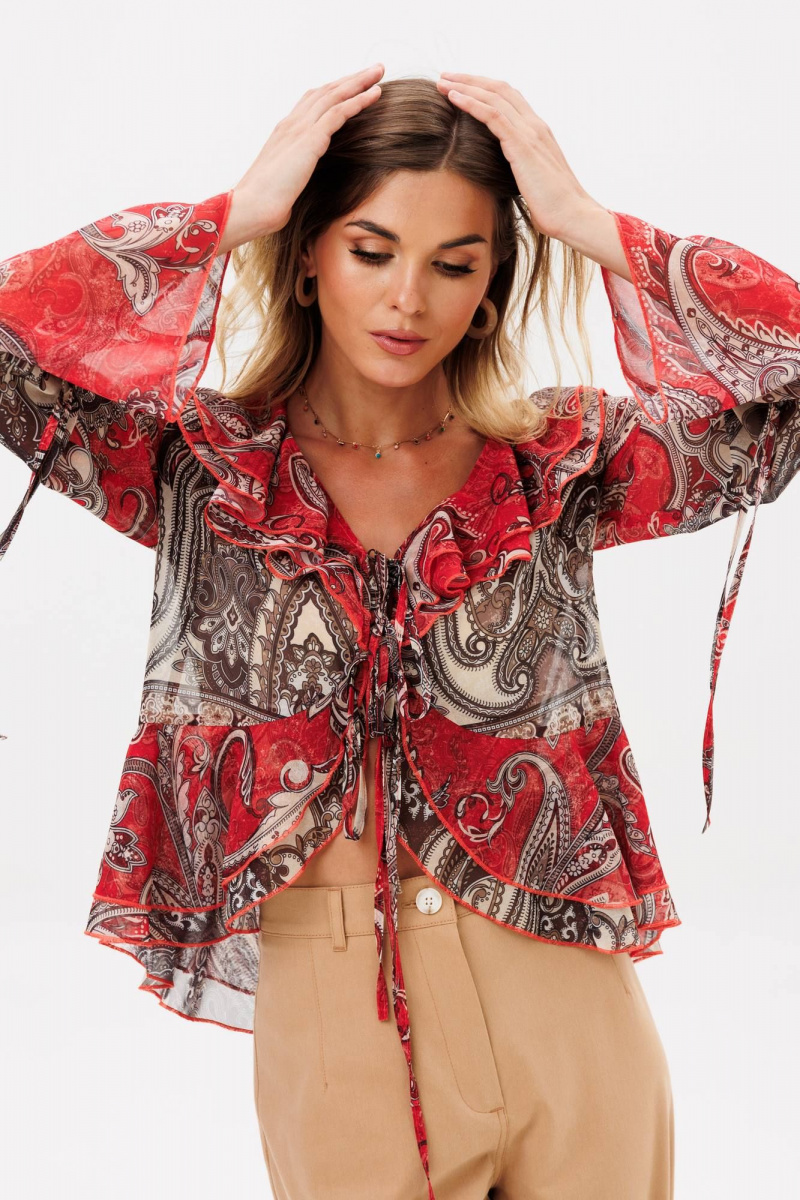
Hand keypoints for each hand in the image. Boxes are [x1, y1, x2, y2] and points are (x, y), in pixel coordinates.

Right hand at [217, 64, 384, 254]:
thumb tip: (302, 182)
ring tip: (379, 72)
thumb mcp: (285, 183)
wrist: (252, 208)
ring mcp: (299, 129)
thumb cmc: (264, 205)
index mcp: (284, 133)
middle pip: (325, 92)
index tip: (353, 85)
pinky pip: (338, 113)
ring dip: (359, 82)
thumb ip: (296, 173)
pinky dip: (358, 101)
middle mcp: (291, 124)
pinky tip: (375, 95)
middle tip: (374, 69)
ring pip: (334, 96)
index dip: (334, 91)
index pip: (312, 102)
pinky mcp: (309, 140)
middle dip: (351, 79)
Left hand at [435, 71, 601, 242]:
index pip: (510, 99)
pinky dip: (470, 103)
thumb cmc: (555, 210)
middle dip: (470, 80)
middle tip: (446, 76)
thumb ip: (522, 173)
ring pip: (493, 97)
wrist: (573, 217)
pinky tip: (453, 97)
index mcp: (539, 133)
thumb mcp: (535, 184)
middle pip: (499, 89)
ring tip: (442, 82)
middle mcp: (535, 126)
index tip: (461, 88)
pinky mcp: (522, 145)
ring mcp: (530, 132)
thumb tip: (509, 182)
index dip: (484, 90)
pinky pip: (492, 114)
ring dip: (465, 87)